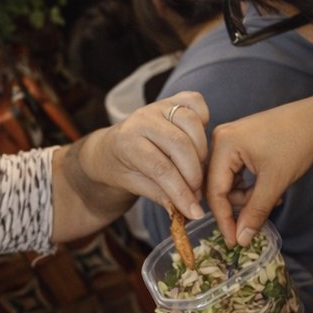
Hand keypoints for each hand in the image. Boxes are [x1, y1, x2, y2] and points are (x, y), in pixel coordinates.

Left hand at [78, 91, 209, 217]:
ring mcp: (158, 106)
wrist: (109, 148)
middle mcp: (142, 119)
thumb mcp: (135, 186)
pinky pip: (195, 102)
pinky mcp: (171, 100)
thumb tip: (190, 211)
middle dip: (194, 174)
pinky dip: (203, 120)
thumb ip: (162, 196)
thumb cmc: (123, 168)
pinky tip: (198, 141)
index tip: (194, 211)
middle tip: (197, 192)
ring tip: (197, 170)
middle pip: (180, 145)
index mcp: (126, 141)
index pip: (161, 168)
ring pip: (191, 123)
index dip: (181, 192)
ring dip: (201, 151)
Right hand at [206, 98, 312, 245]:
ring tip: (272, 198)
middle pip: (218, 186)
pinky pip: (236, 172)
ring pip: (228, 182)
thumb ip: (255, 212)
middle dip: (238, 206)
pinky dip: (251, 186)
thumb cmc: (297, 144)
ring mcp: (230, 140)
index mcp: (223, 144)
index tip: (233, 241)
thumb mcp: (275, 182)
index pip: (214, 191)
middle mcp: (220, 139)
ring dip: (247, 197)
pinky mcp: (240, 142)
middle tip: (256, 220)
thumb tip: (241, 239)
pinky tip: (269, 188)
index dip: (224, 219)